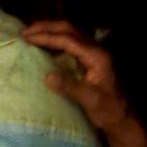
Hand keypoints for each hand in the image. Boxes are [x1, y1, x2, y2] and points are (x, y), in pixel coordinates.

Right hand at [23, 20, 133, 139]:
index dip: (46, 37)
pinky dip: (55, 40)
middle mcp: (96, 49)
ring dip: (50, 31)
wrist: (122, 118)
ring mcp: (93, 53)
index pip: (68, 40)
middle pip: (68, 29)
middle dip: (46, 27)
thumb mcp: (90, 100)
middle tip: (24, 32)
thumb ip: (70, 87)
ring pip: (69, 33)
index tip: (26, 38)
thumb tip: (48, 76)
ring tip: (30, 35)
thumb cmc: (108, 110)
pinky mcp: (90, 59)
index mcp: (96, 56)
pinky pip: (70, 43)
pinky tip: (44, 45)